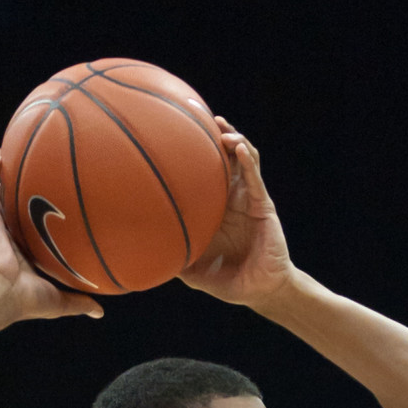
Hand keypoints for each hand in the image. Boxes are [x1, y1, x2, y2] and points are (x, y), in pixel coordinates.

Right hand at [0, 153, 103, 321]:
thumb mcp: (59, 300)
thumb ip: (78, 302)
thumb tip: (100, 312)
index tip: (37, 199)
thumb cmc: (27, 301)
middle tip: (12, 167)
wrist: (2, 296)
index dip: (23, 213)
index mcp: (17, 250)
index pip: (18, 227)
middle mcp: (3, 234)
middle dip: (3, 187)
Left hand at [181, 125, 292, 306]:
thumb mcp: (196, 271)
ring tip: (223, 129)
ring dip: (235, 140)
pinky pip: (255, 178)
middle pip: (225, 156)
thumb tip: (144, 263)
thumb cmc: (230, 280)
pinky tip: (239, 149)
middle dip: (217, 135)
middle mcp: (232, 197)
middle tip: (201, 116)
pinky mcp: (263, 205)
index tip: (177, 133)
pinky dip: (248, 161)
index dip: (196, 151)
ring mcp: (248, 198)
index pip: (206, 172)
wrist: (259, 291)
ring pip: (244, 159)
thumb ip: (175, 263)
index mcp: (216, 207)